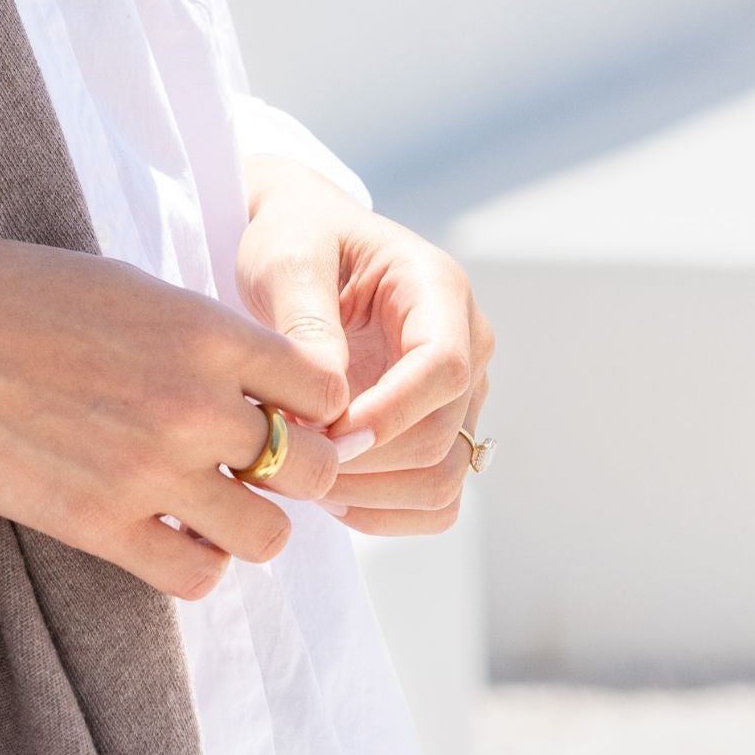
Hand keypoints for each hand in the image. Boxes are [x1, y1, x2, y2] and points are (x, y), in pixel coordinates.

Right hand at [0, 241, 344, 602]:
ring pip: (269, 535)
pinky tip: (170, 536)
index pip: (323, 389)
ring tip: (214, 507)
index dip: (313, 404)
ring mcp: (150, 473)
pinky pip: (198, 576)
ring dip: (251, 524)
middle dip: (298, 471)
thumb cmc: (11, 293)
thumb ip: (201, 335)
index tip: (284, 409)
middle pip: (313, 470)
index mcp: (205, 333)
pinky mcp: (102, 527)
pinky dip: (198, 563)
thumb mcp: (127, 284)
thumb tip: (254, 377)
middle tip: (258, 467)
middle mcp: (193, 406)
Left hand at [317, 214, 492, 536]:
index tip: (326, 436)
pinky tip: (330, 496)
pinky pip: (434, 501)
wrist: (301, 247)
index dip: (390, 413)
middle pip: (442, 435)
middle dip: (365, 463)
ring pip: (444, 480)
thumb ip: (307, 322)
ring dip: (372, 497)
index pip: (444, 368)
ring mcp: (460, 396)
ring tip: (305, 478)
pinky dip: (385, 514)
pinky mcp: (440, 432)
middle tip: (291, 462)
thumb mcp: (286, 258)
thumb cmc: (294, 240)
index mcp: (439, 290)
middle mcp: (467, 345)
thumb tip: (330, 404)